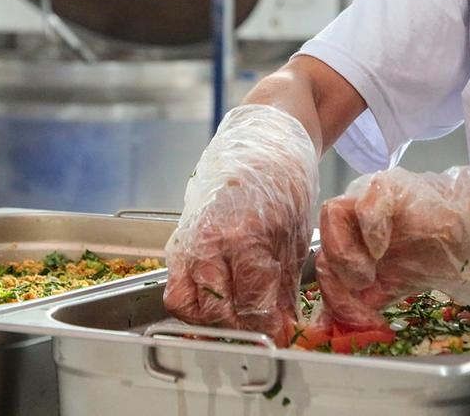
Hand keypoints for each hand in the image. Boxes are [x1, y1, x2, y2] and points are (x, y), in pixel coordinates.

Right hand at [164, 105, 318, 345]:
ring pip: (188, 307)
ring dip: (212, 319)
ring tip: (238, 312)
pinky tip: (216, 296)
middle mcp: (211, 241)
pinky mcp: (177, 238)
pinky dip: (191, 302)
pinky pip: (174, 287)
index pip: (252, 306)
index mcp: (247, 237)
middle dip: (242, 327)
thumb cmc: (285, 181)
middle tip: (261, 324)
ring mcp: (188, 239)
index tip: (280, 333)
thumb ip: (283, 285)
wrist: (261, 138)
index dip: (270, 328)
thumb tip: (283, 327)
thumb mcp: (295, 235)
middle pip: (218, 313)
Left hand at [315, 150, 469, 328]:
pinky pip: (365, 201)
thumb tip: (327, 329)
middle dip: (337, 277)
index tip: (356, 317)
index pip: (322, 263)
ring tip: (368, 273)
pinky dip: (368, 228)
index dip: (332, 295)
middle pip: (321, 241)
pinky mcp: (389, 187)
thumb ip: (358, 303)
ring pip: (332, 214)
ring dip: (344, 251)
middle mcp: (352, 216)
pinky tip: (381, 248)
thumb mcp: (390, 286)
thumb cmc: (432, 254)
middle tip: (363, 291)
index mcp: (347, 238)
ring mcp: (367, 197)